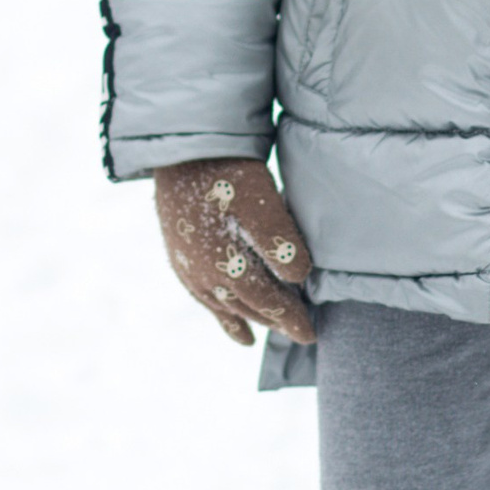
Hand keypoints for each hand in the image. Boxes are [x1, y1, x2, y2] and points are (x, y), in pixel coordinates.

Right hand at [152, 157, 317, 346]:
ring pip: (223, 306)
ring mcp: (189, 268)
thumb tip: (299, 278)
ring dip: (246, 319)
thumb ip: (278, 240)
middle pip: (247, 308)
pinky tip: (225, 316)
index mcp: (228, 265)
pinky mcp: (179, 257)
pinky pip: (201, 296)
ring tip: (258, 336)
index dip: (290, 319)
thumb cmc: (227, 173)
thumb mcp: (260, 200)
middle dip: (273, 321)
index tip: (311, 334)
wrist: (182, 152)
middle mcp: (206, 275)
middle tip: (297, 332)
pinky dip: (218, 313)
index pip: (267, 302)